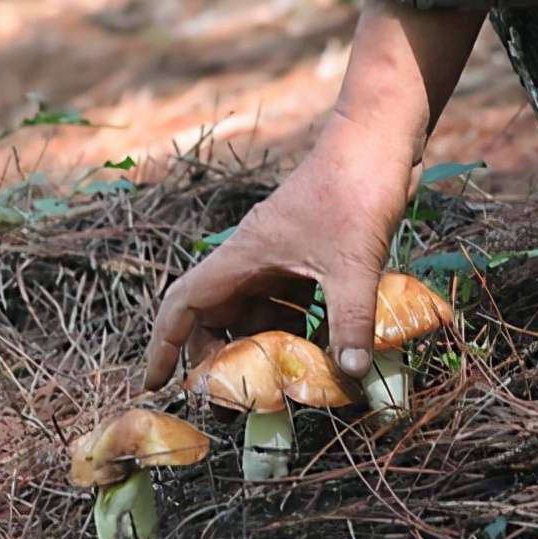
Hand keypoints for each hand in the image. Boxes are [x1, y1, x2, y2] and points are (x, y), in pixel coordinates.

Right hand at [144, 114, 415, 389]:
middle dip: (220, 357)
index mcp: (244, 256)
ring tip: (278, 389)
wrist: (381, 138)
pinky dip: (299, 331)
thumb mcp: (354, 262)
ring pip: (256, 313)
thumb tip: (352, 374)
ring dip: (263, 348)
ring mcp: (282, 257)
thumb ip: (351, 320)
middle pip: (217, 315)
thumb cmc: (356, 189)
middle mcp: (255, 258)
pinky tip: (323, 356)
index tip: (157, 384)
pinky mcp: (311, 256)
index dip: (164, 346)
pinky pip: (291, 303)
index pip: (185, 305)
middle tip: (235, 399)